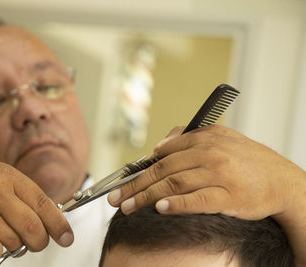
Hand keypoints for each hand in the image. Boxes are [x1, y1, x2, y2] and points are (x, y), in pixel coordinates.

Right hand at [0, 159, 72, 260]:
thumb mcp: (0, 175)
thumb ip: (24, 193)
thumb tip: (51, 217)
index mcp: (10, 177)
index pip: (44, 204)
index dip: (59, 225)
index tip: (67, 238)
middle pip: (33, 227)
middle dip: (40, 241)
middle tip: (36, 243)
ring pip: (14, 241)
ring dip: (15, 246)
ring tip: (5, 236)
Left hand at [108, 125, 305, 220]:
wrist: (282, 180)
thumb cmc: (248, 161)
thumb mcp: (222, 137)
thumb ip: (190, 136)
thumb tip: (159, 145)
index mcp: (205, 138)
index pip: (163, 154)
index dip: (139, 169)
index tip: (123, 181)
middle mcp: (210, 153)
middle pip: (163, 169)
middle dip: (135, 185)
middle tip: (115, 198)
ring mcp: (220, 174)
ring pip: (174, 184)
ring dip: (146, 196)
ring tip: (128, 207)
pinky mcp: (229, 196)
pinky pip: (197, 200)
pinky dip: (176, 204)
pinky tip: (160, 209)